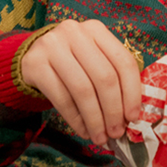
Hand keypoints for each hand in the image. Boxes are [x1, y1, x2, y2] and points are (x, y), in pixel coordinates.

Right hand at [18, 19, 142, 143]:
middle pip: (104, 78)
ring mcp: (52, 46)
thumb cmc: (72, 62)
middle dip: (113, 111)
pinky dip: (75, 119)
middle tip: (116, 132)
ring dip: (95, 119)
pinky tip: (83, 130)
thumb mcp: (93, 59)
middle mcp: (74, 32)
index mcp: (96, 29)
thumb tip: (130, 117)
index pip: (123, 62)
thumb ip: (113, 78)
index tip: (133, 118)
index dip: (132, 93)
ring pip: (83, 90)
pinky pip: (61, 98)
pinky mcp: (34, 64)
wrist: (32, 56)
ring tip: (100, 137)